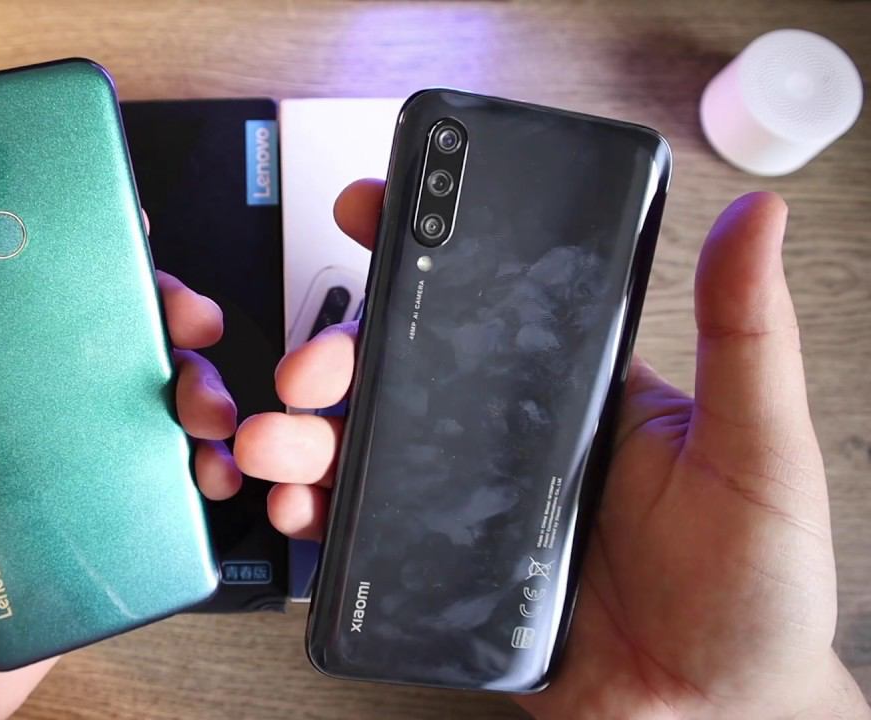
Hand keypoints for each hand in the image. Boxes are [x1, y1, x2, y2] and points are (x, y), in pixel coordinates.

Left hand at [0, 259, 240, 719]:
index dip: (46, 247)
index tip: (90, 219)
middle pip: (84, 338)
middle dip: (145, 311)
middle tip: (178, 311)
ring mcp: (48, 478)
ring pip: (132, 405)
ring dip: (183, 387)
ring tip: (202, 400)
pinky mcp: (89, 532)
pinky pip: (152, 484)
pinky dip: (191, 466)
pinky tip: (205, 467)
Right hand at [236, 181, 869, 718]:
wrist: (714, 719)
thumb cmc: (756, 590)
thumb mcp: (759, 449)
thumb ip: (745, 337)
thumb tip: (755, 221)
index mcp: (572, 394)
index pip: (486, 305)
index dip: (421, 256)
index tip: (372, 213)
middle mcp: (510, 443)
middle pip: (402, 378)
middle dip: (335, 359)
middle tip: (307, 369)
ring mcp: (471, 510)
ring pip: (367, 453)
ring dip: (307, 439)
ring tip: (276, 443)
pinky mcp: (445, 575)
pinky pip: (366, 538)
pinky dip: (319, 520)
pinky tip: (299, 511)